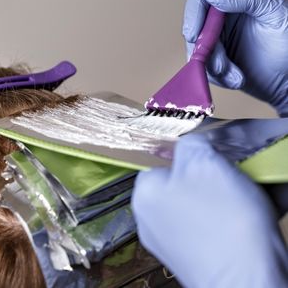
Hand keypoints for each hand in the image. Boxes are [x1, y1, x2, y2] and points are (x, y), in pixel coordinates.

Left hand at [132, 135, 287, 287]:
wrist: (248, 283)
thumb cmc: (221, 221)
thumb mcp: (203, 163)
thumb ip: (191, 144)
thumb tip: (192, 142)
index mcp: (145, 196)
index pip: (162, 165)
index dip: (192, 156)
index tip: (217, 153)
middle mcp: (155, 222)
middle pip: (188, 184)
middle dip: (220, 172)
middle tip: (243, 168)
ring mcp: (179, 244)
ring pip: (211, 204)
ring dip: (238, 190)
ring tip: (261, 184)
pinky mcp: (204, 259)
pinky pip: (225, 226)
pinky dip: (246, 212)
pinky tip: (270, 202)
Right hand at [183, 0, 287, 116]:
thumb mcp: (275, 13)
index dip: (193, 11)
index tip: (194, 34)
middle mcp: (221, 8)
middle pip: (192, 21)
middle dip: (202, 46)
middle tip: (216, 65)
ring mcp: (214, 32)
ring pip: (195, 46)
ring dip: (212, 65)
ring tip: (235, 75)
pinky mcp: (210, 53)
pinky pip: (199, 64)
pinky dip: (215, 75)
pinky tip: (235, 78)